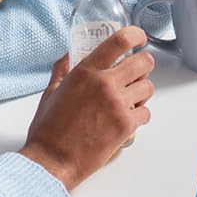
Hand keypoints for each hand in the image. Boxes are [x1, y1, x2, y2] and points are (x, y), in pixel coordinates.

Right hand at [19, 27, 153, 189]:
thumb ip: (62, 70)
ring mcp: (117, 104)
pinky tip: (128, 119)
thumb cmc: (48, 130)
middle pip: (143, 62)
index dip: (136, 35)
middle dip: (144, 65)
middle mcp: (105, 84)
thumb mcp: (50, 93)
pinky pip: (146, 112)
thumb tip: (68, 56)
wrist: (51, 161)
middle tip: (137, 72)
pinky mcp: (126, 125)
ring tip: (130, 99)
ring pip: (148, 88)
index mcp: (86, 71)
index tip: (139, 38)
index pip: (120, 40)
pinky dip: (140, 115)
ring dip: (142, 92)